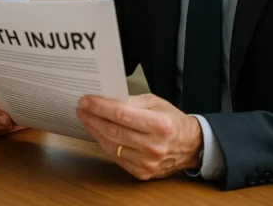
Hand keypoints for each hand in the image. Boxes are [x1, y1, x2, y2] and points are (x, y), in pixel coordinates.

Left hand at [76, 93, 202, 179]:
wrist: (191, 146)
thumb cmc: (172, 120)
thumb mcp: (155, 103)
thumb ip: (131, 101)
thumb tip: (105, 99)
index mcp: (160, 125)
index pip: (121, 115)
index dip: (99, 107)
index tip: (85, 100)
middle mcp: (154, 146)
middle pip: (113, 131)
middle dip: (92, 117)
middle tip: (81, 108)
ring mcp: (148, 162)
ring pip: (111, 145)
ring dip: (94, 130)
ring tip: (86, 118)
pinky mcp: (143, 172)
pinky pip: (116, 157)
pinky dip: (104, 143)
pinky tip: (97, 133)